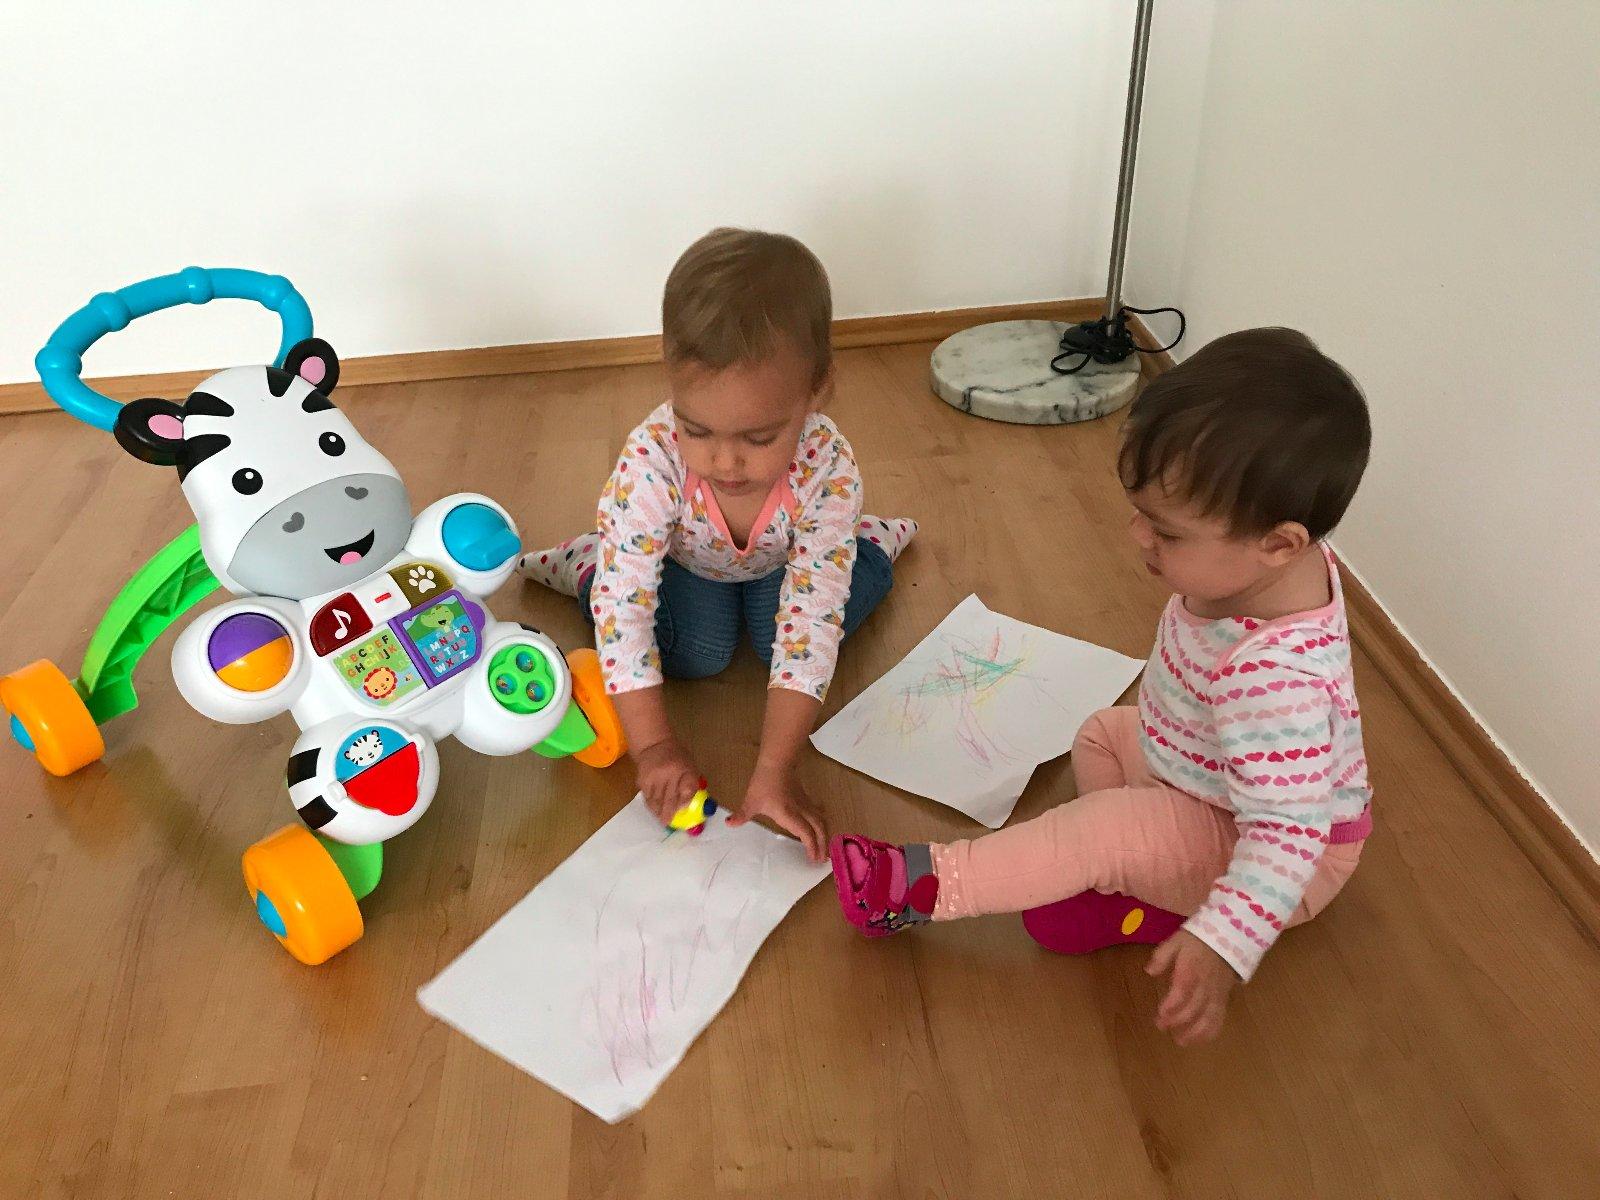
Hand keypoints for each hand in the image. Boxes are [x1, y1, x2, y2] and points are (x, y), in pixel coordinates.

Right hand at [633, 739, 701, 823]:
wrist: (654, 744)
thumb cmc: (676, 756)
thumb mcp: (690, 765)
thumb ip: (691, 783)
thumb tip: (688, 804)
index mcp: (683, 768)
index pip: (687, 789)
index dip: (685, 803)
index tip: (683, 812)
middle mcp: (668, 773)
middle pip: (670, 799)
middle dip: (670, 814)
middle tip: (669, 824)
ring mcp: (653, 777)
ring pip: (657, 801)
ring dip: (659, 812)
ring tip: (661, 820)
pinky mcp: (642, 780)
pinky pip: (647, 797)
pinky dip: (651, 805)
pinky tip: (654, 810)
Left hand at [729, 764, 825, 862]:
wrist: (777, 763)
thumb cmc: (764, 783)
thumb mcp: (751, 801)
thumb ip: (742, 815)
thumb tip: (728, 824)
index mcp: (790, 815)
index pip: (806, 833)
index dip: (812, 847)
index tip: (814, 859)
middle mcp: (801, 811)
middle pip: (818, 829)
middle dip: (822, 844)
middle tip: (823, 859)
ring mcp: (806, 804)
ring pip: (821, 821)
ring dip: (824, 834)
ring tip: (824, 846)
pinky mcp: (806, 798)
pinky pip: (818, 814)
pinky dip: (821, 824)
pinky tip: (818, 827)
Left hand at [1146, 929, 1237, 1045]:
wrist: (1230, 936)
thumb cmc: (1199, 938)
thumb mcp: (1176, 940)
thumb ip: (1162, 956)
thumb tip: (1148, 971)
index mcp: (1191, 971)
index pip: (1181, 992)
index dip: (1171, 1006)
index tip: (1160, 1014)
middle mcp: (1205, 986)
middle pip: (1192, 1009)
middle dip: (1176, 1021)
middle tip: (1161, 1027)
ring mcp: (1216, 994)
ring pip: (1208, 1019)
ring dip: (1194, 1033)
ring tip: (1180, 1041)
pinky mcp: (1224, 998)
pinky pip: (1220, 1018)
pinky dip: (1211, 1031)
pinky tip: (1201, 1040)